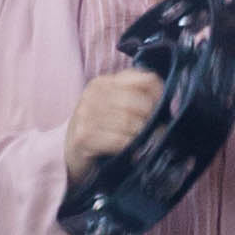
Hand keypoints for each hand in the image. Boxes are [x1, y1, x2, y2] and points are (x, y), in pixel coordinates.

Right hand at [61, 67, 166, 188]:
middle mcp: (93, 94)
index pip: (146, 79)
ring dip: (139, 137)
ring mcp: (86, 115)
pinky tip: (126, 151)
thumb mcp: (113, 107)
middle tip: (147, 132)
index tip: (157, 110)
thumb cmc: (97, 131)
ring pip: (131, 123)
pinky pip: (120, 140)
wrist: (66, 156)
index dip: (159, 95)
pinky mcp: (83, 136)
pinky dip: (128, 148)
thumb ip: (136, 98)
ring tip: (136, 142)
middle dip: (149, 120)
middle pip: (141, 103)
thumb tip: (168, 105)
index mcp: (104, 82)